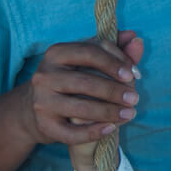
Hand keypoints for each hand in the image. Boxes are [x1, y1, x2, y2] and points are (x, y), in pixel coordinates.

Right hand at [18, 31, 143, 148]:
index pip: (91, 52)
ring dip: (109, 111)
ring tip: (130, 113)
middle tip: (135, 98)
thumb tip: (135, 37)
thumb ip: (114, 48)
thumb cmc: (70, 77)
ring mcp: (42, 101)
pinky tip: (111, 128)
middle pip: (85, 82)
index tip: (134, 74)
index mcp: (57, 53)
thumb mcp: (88, 59)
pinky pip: (71, 133)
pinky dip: (93, 132)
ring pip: (80, 108)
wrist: (35, 106)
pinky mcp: (44, 125)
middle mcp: (45, 75)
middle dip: (114, 90)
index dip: (116, 62)